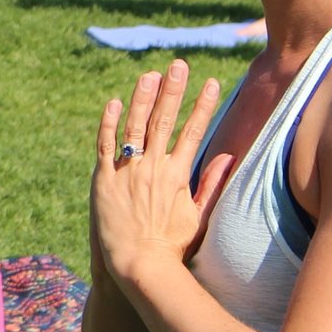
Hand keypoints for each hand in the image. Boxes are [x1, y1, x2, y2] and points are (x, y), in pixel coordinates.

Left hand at [92, 59, 233, 288]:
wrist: (139, 267)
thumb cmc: (171, 248)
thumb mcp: (198, 217)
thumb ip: (211, 185)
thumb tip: (228, 158)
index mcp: (177, 175)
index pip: (194, 132)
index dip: (203, 106)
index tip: (213, 83)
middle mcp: (153, 168)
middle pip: (164, 120)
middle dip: (173, 90)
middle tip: (179, 64)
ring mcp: (127, 172)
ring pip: (134, 126)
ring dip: (142, 98)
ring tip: (150, 74)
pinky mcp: (103, 180)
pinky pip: (105, 145)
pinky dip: (109, 123)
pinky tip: (114, 102)